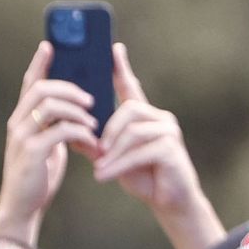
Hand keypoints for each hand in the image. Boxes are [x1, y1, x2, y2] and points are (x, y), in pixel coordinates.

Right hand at [0, 42, 99, 243]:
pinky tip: (90, 140)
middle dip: (70, 88)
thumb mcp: (49, 144)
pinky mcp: (32, 153)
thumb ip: (58, 125)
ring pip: (50, 106)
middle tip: (91, 98)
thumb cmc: (39, 175)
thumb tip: (82, 107)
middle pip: (42, 88)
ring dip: (78, 110)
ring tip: (94, 121)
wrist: (24, 208)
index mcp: (21, 118)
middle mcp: (17, 123)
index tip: (49, 44)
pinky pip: (59, 130)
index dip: (39, 63)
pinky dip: (79, 131)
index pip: (29, 83)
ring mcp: (22, 136)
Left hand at [93, 43, 202, 213]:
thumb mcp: (115, 157)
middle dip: (108, 130)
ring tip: (98, 167)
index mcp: (145, 116)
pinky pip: (139, 151)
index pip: (131, 86)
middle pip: (129, 109)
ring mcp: (168, 131)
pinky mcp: (171, 149)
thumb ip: (100, 143)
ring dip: (112, 152)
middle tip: (95, 150)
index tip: (114, 48)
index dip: (121, 68)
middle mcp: (159, 117)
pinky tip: (103, 175)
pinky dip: (118, 165)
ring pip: (133, 131)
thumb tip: (77, 133)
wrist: (169, 201)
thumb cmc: (143, 176)